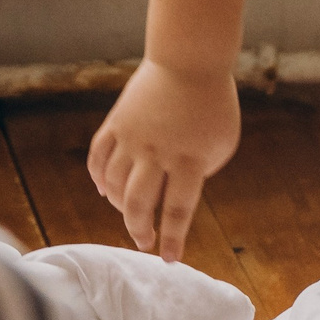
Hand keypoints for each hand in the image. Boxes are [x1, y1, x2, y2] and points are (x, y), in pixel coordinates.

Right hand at [87, 59, 239, 260]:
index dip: (171, 239)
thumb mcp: (222, 143)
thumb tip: (173, 194)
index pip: (176, 210)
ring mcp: (133, 137)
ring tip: (128, 213)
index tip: (168, 259)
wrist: (189, 60)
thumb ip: (200, 172)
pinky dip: (97, 179)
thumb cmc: (213, 104)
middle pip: (137, 203)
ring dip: (117, 206)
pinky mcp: (117, 123)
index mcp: (189, 159)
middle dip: (138, 230)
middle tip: (144, 241)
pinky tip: (103, 191)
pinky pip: (98, 158)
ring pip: (112, 184)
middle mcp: (157, 152)